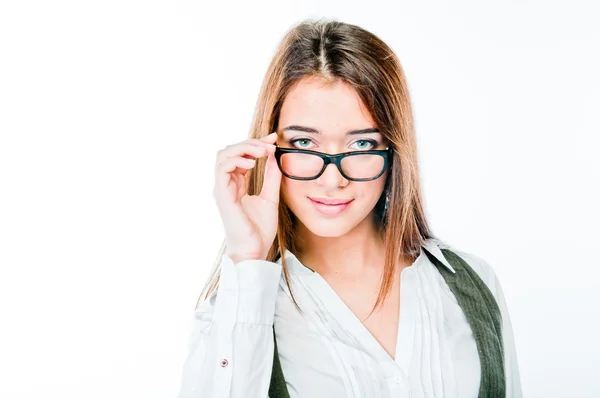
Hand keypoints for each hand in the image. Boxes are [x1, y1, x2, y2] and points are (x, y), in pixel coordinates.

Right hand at [213, 132, 281, 262]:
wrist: (254, 250)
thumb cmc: (259, 230)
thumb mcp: (271, 197)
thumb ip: (271, 177)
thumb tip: (274, 157)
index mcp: (236, 184)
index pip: (242, 156)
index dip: (256, 144)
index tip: (273, 139)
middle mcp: (226, 184)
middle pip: (230, 151)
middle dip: (251, 143)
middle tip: (270, 143)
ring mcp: (222, 188)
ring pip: (224, 155)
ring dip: (244, 148)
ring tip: (263, 151)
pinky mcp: (222, 194)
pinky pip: (222, 167)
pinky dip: (237, 159)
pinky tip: (253, 162)